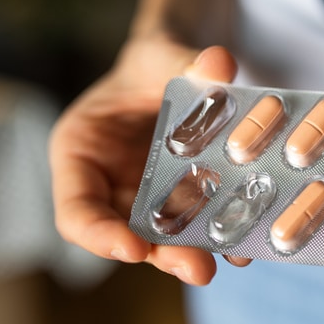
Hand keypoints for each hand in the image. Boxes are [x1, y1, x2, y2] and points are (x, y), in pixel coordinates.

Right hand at [49, 36, 241, 284]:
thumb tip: (219, 64)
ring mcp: (150, 197)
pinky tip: (247, 240)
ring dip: (197, 251)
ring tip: (231, 258)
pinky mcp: (185, 200)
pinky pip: (199, 221)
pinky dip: (221, 232)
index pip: (76, 209)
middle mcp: (112, 184)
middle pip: (127, 233)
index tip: (133, 248)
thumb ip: (183, 60)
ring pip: (166, 236)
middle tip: (198, 269)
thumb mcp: (160, 54)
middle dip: (162, 253)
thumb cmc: (151, 62)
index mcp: (81, 152)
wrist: (176, 71)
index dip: (99, 234)